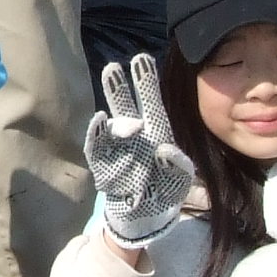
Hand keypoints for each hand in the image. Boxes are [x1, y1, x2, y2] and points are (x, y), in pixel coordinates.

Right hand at [83, 53, 195, 245]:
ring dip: (111, 104)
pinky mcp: (103, 165)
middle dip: (120, 87)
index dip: (146, 83)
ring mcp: (116, 149)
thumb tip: (165, 149)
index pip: (152, 104)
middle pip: (126, 106)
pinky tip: (99, 119)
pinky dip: (97, 133)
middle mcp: (135, 136)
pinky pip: (97, 147)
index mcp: (156, 134)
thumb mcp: (179, 182)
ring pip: (112, 122)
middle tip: (114, 66)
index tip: (142, 59)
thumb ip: (178, 167)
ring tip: (111, 83)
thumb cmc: (165, 193)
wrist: (143, 217)